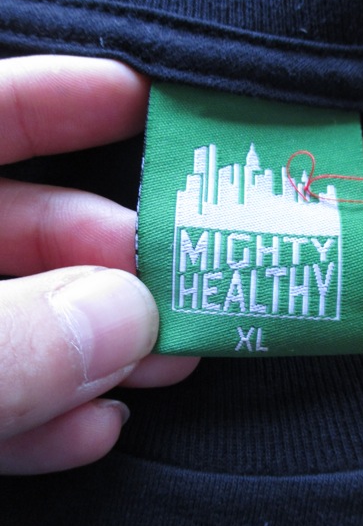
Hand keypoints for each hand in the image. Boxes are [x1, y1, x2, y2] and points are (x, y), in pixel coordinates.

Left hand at [0, 55, 198, 474]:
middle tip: (182, 272)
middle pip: (15, 227)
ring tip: (168, 359)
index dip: (60, 98)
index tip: (145, 100)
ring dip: (97, 342)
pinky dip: (44, 413)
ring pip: (17, 318)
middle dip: (108, 250)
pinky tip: (94, 427)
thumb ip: (10, 342)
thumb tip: (126, 317)